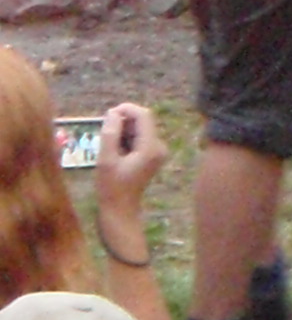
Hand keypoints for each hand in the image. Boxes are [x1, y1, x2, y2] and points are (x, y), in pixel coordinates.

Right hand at [91, 103, 167, 218]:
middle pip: (143, 121)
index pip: (144, 115)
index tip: (107, 115)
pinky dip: (126, 139)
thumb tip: (113, 113)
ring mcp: (157, 152)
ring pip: (140, 129)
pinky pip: (139, 138)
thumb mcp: (106, 159)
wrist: (120, 210)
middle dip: (123, 121)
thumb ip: (110, 134)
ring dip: (123, 131)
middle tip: (104, 133)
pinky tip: (114, 152)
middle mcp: (159, 147)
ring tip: (108, 147)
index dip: (126, 110)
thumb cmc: (111, 187)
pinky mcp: (151, 156)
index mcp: (151, 147)